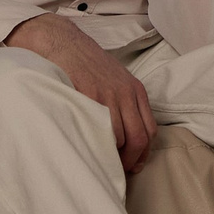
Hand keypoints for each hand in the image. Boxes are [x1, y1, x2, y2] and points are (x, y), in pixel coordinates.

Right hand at [5, 15, 156, 171]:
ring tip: (100, 161)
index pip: (150, 130)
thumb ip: (124, 103)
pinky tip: (88, 147)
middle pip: (139, 138)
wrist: (64, 43)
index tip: (134, 165)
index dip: (143, 152)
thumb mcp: (115, 80)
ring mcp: (108, 95)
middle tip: (118, 171)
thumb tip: (125, 137)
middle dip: (130, 160)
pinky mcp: (89, 96)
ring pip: (119, 138)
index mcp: (136, 90)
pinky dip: (96, 143)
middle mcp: (126, 94)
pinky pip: (98, 128)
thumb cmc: (87, 65)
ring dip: (111, 154)